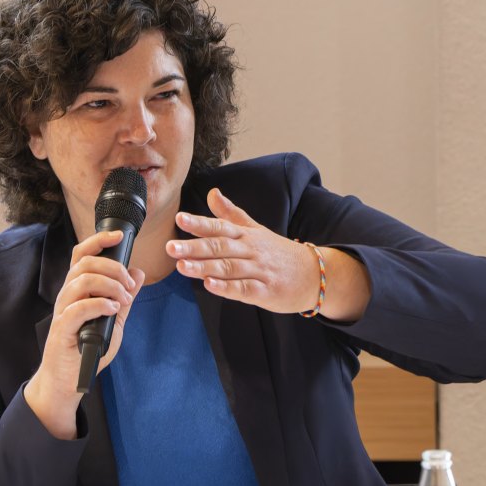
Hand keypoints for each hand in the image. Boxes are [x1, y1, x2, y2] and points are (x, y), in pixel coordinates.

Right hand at [25, 229, 144, 439]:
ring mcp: (63, 311)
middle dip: (113, 268)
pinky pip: (78, 308)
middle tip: (129, 286)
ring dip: (110, 286)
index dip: (98, 240)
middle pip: (85, 263)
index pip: (82, 254)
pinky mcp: (62, 329)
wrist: (70, 380)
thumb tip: (138, 273)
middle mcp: (67, 296)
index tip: (118, 236)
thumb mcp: (113, 321)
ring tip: (123, 301)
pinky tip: (113, 310)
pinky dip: (100, 305)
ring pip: (82, 281)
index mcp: (77, 290)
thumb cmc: (87, 350)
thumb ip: (124, 298)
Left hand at [170, 189, 371, 320]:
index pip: (220, 226)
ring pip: (228, 268)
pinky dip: (226, 288)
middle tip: (170, 247)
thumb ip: (230, 214)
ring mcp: (259, 271)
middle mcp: (251, 251)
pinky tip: (210, 286)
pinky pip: (244, 289)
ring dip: (204, 267)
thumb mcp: (255, 229)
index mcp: (246, 235)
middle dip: (194, 247)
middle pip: (220, 247)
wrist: (315, 274)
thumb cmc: (279, 252)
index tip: (179, 219)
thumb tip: (212, 193)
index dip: (199, 223)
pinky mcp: (266, 292)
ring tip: (182, 266)